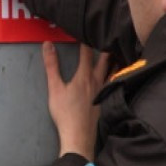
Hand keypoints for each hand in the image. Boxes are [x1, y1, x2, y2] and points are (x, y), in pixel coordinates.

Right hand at [44, 42, 107, 158]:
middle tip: (110, 35)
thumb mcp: (54, 89)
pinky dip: (115, 73)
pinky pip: (113, 82)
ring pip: (113, 70)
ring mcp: (104, 91)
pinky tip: (115, 74)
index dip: (86, 40)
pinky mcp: (106, 100)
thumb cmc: (65, 113)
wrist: (79, 136)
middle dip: (107, 47)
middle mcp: (98, 80)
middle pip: (106, 59)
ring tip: (117, 50)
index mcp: (85, 76)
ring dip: (115, 59)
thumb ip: (51, 66)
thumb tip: (48, 45)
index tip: (87, 29)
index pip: (87, 53)